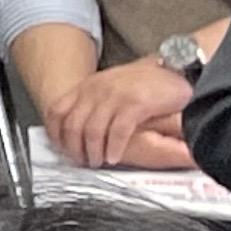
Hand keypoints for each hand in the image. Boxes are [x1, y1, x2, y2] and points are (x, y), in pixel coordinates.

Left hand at [44, 53, 195, 170]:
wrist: (175, 68)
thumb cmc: (145, 82)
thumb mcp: (111, 87)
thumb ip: (94, 101)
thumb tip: (79, 128)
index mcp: (87, 86)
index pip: (57, 111)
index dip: (55, 133)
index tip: (61, 149)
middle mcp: (96, 90)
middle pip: (73, 125)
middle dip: (74, 148)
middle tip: (82, 162)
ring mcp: (115, 96)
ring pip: (92, 131)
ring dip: (93, 151)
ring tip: (98, 162)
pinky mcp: (135, 104)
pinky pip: (118, 132)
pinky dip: (114, 148)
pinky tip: (114, 157)